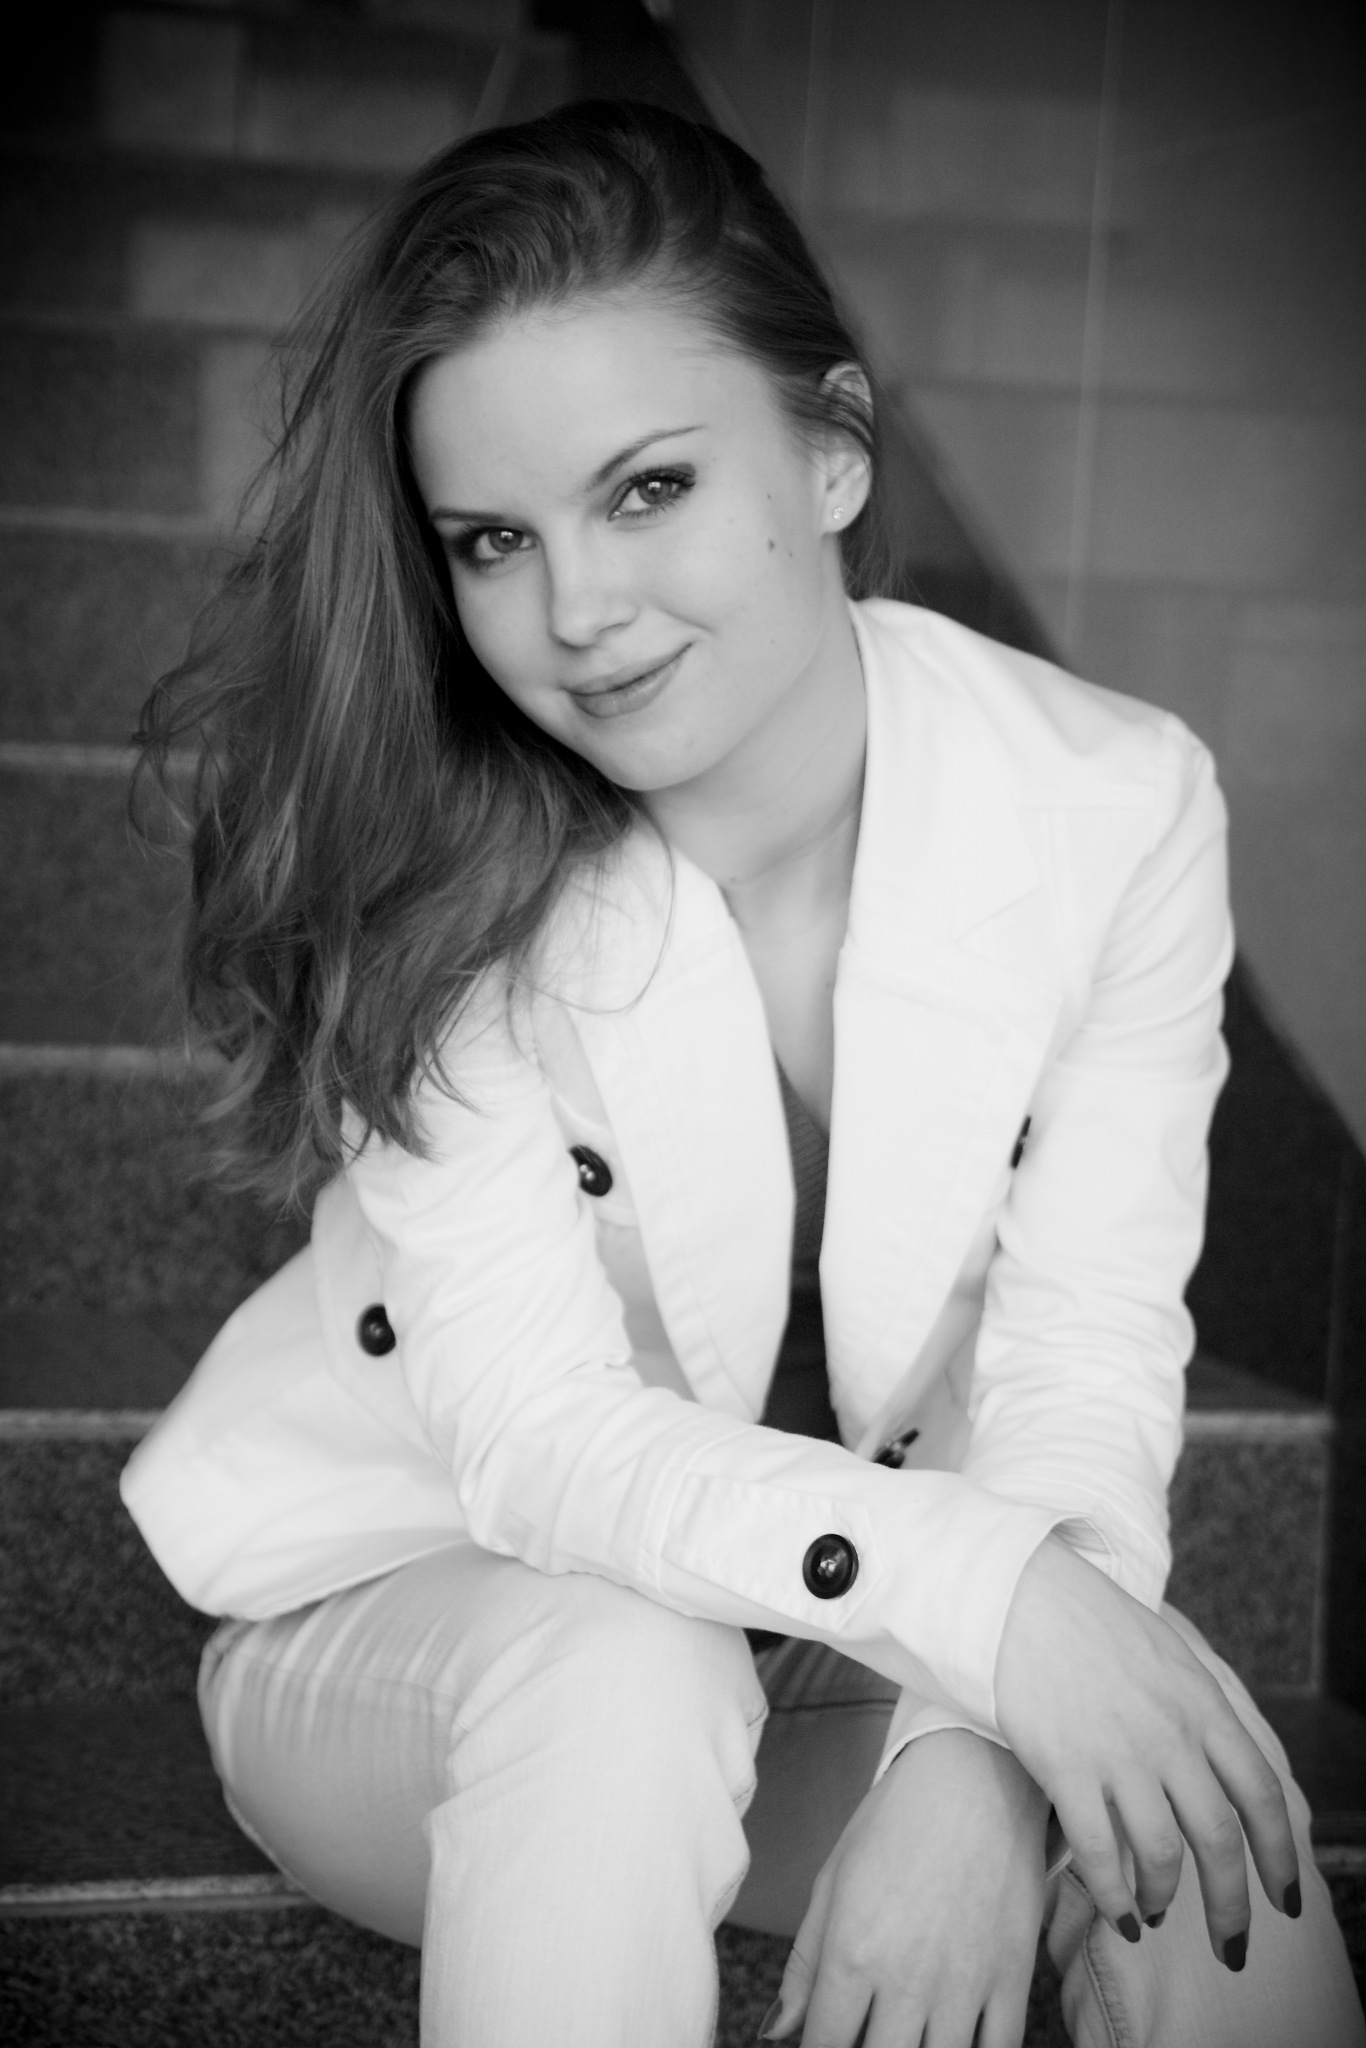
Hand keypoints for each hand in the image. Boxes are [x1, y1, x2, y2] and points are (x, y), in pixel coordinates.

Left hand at [760, 1728, 1049, 2047]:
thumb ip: (805, 1963)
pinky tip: (955, 2041)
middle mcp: (906, 1980)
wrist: (977, 1775)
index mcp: (851, 1953)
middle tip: (867, 2031)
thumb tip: (777, 2031)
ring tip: (906, 2031)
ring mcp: (964, 1985)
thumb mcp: (835, 1879)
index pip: (824, 2046)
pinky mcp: (1013, 1979)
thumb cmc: (897, 1819)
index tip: (824, 2042)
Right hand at [994, 1536, 1299, 1964]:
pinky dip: (1112, 1895)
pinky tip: (1115, 1914)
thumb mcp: (1166, 1654)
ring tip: (1153, 1912)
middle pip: (1219, 1839)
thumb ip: (1198, 1710)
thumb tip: (1221, 1769)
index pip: (1261, 1793)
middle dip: (1232, 1906)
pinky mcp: (1065, 1765)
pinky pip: (1099, 1853)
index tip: (1285, 1900)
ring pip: (1161, 1854)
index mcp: (1201, 1703)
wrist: (1014, 1591)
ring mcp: (1117, 1751)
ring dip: (1162, 1897)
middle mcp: (1169, 1733)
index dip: (1281, 1855)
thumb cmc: (1086, 1620)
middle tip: (1232, 1947)